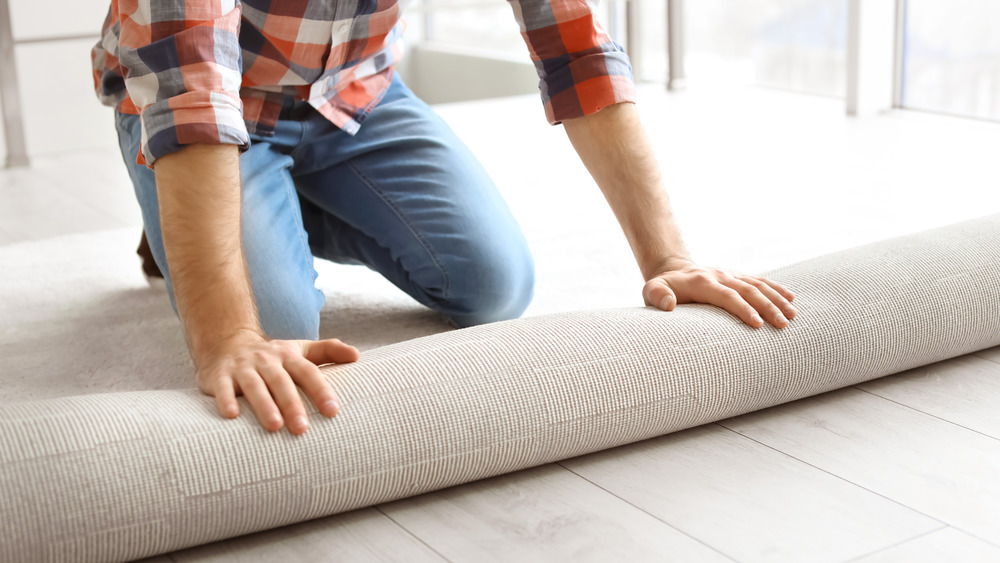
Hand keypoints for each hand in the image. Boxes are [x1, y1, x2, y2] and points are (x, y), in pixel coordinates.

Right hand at [195, 330, 359, 433]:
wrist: (226, 341)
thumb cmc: (271, 356)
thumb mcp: (299, 349)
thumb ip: (328, 351)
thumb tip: (357, 356)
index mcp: (288, 356)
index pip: (308, 372)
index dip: (321, 391)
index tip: (333, 412)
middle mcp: (266, 360)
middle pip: (282, 382)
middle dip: (292, 404)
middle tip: (302, 429)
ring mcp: (242, 367)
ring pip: (254, 386)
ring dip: (264, 405)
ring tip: (274, 426)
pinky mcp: (218, 375)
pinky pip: (222, 388)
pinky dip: (225, 400)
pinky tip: (231, 416)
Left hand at [642, 260, 796, 328]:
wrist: (671, 270)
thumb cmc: (662, 288)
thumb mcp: (650, 291)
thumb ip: (657, 296)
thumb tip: (668, 305)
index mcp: (702, 282)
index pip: (726, 295)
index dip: (742, 309)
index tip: (757, 325)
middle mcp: (720, 275)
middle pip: (748, 290)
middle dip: (767, 307)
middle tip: (783, 325)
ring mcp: (730, 274)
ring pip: (758, 284)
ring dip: (776, 299)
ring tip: (792, 316)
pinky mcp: (737, 276)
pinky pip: (760, 280)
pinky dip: (776, 289)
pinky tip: (791, 299)